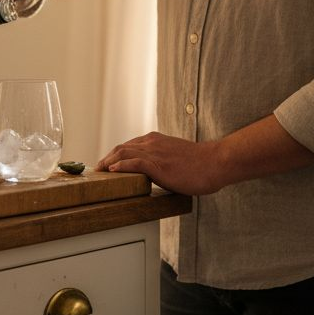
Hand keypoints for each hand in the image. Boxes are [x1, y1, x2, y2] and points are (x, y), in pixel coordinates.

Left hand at [96, 131, 226, 195]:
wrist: (216, 162)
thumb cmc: (201, 164)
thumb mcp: (177, 157)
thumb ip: (163, 161)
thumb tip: (157, 174)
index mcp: (156, 140)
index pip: (128, 146)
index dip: (114, 155)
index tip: (106, 164)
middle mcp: (152, 143)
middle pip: (121, 148)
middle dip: (107, 158)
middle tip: (97, 170)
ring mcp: (155, 152)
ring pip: (124, 153)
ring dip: (108, 162)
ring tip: (99, 171)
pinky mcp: (159, 164)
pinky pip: (135, 163)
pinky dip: (121, 166)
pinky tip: (112, 171)